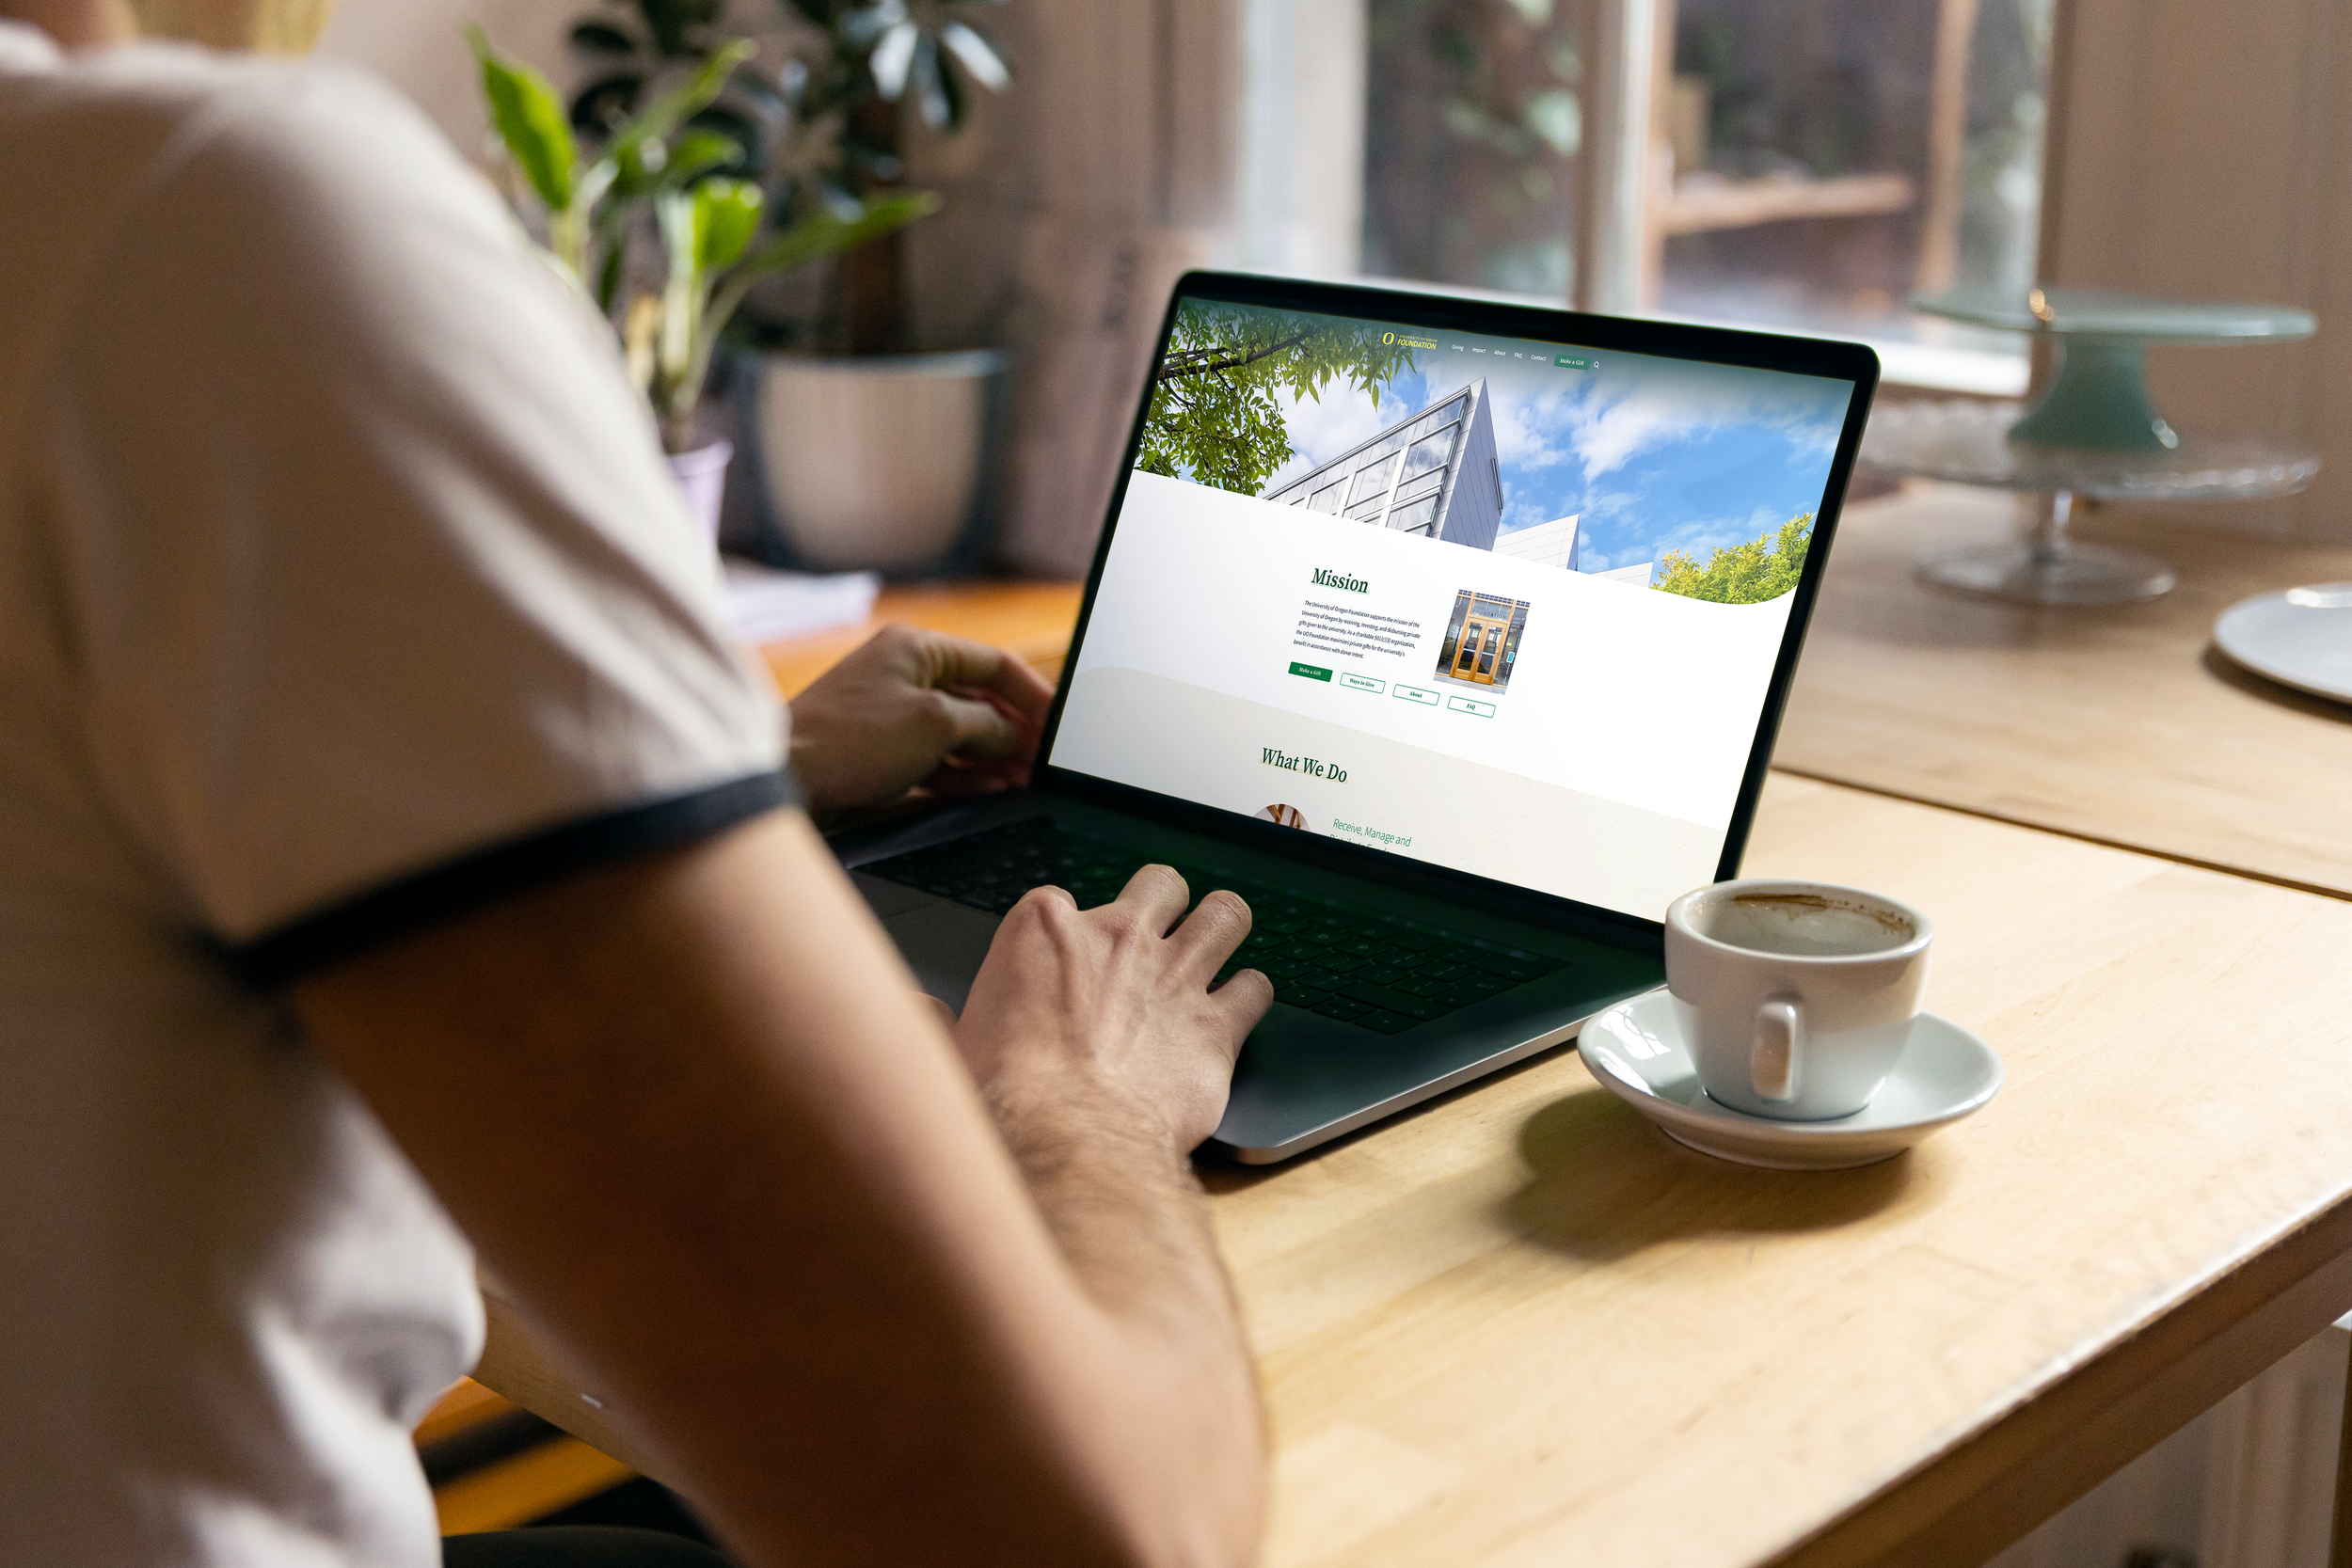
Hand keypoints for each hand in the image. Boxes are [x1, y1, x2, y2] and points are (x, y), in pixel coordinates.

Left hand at [788, 624, 1054, 814]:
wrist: (786, 777)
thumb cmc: (851, 739)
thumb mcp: (935, 724)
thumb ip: (987, 725)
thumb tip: (1016, 735)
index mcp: (918, 648)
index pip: (995, 663)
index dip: (1034, 694)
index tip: (1058, 726)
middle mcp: (906, 673)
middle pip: (980, 700)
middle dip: (1015, 732)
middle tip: (1044, 764)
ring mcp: (894, 713)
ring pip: (960, 733)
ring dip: (994, 758)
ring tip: (1024, 783)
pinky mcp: (883, 750)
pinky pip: (937, 758)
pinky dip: (965, 774)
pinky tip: (991, 791)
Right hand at [954, 865, 1273, 1153]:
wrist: (1064, 1141)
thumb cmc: (1005, 1098)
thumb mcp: (949, 1047)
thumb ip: (936, 1019)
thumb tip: (916, 1011)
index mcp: (1044, 929)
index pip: (1065, 901)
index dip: (1071, 934)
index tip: (1068, 964)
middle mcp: (1118, 938)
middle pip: (1161, 885)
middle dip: (1165, 905)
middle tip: (1159, 934)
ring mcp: (1174, 976)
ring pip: (1225, 915)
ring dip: (1224, 928)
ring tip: (1217, 945)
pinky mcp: (1216, 1026)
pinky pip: (1256, 988)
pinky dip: (1249, 997)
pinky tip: (1237, 1011)